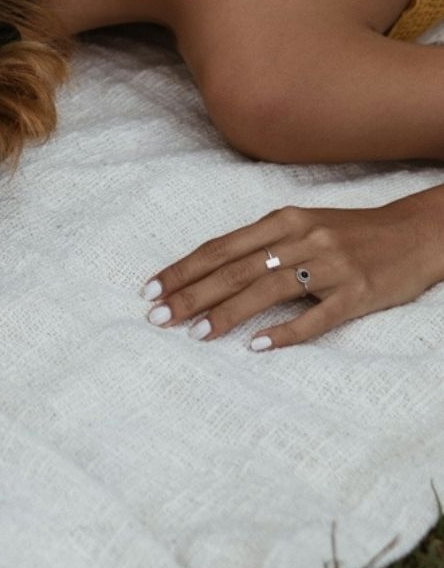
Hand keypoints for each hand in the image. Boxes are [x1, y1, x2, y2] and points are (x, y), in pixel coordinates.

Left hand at [142, 186, 443, 350]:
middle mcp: (301, 238)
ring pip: (267, 289)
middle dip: (192, 293)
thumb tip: (211, 270)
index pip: (220, 247)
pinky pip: (317, 316)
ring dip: (227, 313)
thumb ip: (263, 244)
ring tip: (195, 333)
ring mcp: (330, 265)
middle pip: (235, 268)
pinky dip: (286, 332)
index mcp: (283, 220)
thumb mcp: (303, 226)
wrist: (415, 233)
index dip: (184, 268)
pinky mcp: (358, 293)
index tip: (151, 288)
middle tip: (158, 315)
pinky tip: (258, 347)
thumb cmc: (350, 233)